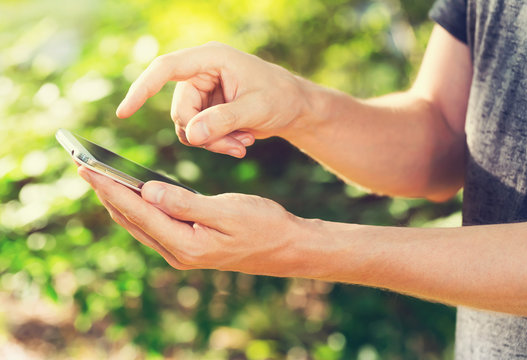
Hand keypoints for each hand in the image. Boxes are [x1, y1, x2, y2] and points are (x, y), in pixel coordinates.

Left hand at [78, 166, 305, 275]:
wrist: (286, 246)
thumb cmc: (263, 225)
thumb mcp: (228, 212)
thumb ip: (186, 204)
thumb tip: (147, 191)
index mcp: (186, 244)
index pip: (138, 211)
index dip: (109, 188)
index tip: (85, 167)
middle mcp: (178, 252)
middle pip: (131, 219)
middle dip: (105, 192)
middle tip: (82, 165)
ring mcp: (182, 251)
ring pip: (139, 223)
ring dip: (118, 199)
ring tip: (99, 176)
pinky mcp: (188, 244)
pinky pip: (153, 224)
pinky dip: (137, 206)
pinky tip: (132, 192)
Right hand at [116, 42, 309, 157]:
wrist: (293, 107)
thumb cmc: (280, 97)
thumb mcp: (256, 109)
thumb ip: (224, 120)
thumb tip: (192, 134)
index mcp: (211, 59)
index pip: (166, 69)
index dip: (142, 89)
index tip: (125, 112)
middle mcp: (201, 73)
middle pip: (180, 110)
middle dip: (204, 135)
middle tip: (235, 147)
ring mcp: (203, 93)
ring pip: (188, 127)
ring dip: (213, 143)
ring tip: (242, 145)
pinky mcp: (207, 111)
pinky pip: (198, 134)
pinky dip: (216, 144)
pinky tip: (240, 144)